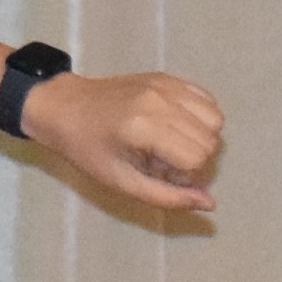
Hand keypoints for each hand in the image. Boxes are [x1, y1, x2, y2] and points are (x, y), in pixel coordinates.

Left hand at [25, 70, 225, 214]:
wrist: (65, 107)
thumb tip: (210, 204)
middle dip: (196, 159)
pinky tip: (179, 125)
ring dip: (203, 137)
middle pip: (211, 140)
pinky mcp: (168, 77)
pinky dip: (202, 116)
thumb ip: (168, 197)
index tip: (164, 175)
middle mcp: (160, 102)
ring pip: (215, 118)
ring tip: (174, 142)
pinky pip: (207, 99)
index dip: (187, 176)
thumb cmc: (89, 150)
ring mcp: (166, 86)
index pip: (198, 158)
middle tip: (166, 161)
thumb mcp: (123, 182)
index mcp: (145, 130)